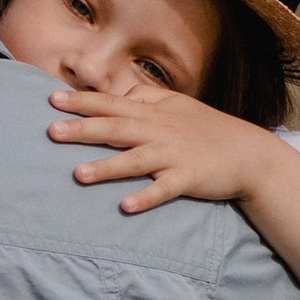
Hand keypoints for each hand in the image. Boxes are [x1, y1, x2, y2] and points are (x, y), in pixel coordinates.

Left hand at [48, 87, 277, 215]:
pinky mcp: (189, 178)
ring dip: (106, 167)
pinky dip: (146, 197)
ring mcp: (174, 155)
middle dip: (82, 129)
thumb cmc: (208, 129)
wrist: (250, 153)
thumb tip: (120, 93)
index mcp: (154, 114)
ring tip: (77, 175)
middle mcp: (160, 131)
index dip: (82, 101)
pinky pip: (164, 189)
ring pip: (135, 160)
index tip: (51, 99)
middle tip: (50, 131)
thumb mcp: (178, 106)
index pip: (112, 103)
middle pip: (116, 128)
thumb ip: (147, 98)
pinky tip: (125, 206)